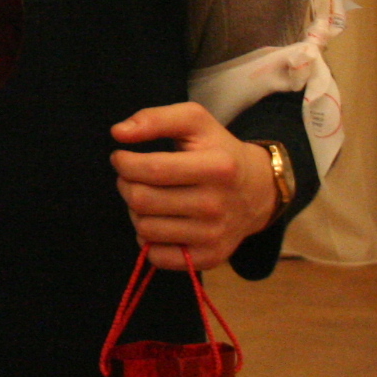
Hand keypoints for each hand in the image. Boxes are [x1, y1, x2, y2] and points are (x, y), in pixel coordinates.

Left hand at [110, 102, 278, 271]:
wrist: (257, 191)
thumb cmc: (217, 150)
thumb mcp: (195, 121)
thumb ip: (155, 118)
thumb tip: (119, 132)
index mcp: (217, 167)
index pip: (150, 169)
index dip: (123, 162)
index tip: (122, 157)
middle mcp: (217, 205)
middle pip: (142, 200)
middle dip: (126, 185)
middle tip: (134, 177)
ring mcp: (214, 236)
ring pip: (144, 229)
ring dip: (135, 212)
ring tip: (149, 197)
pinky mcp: (209, 258)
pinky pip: (157, 256)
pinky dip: (148, 239)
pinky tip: (160, 221)